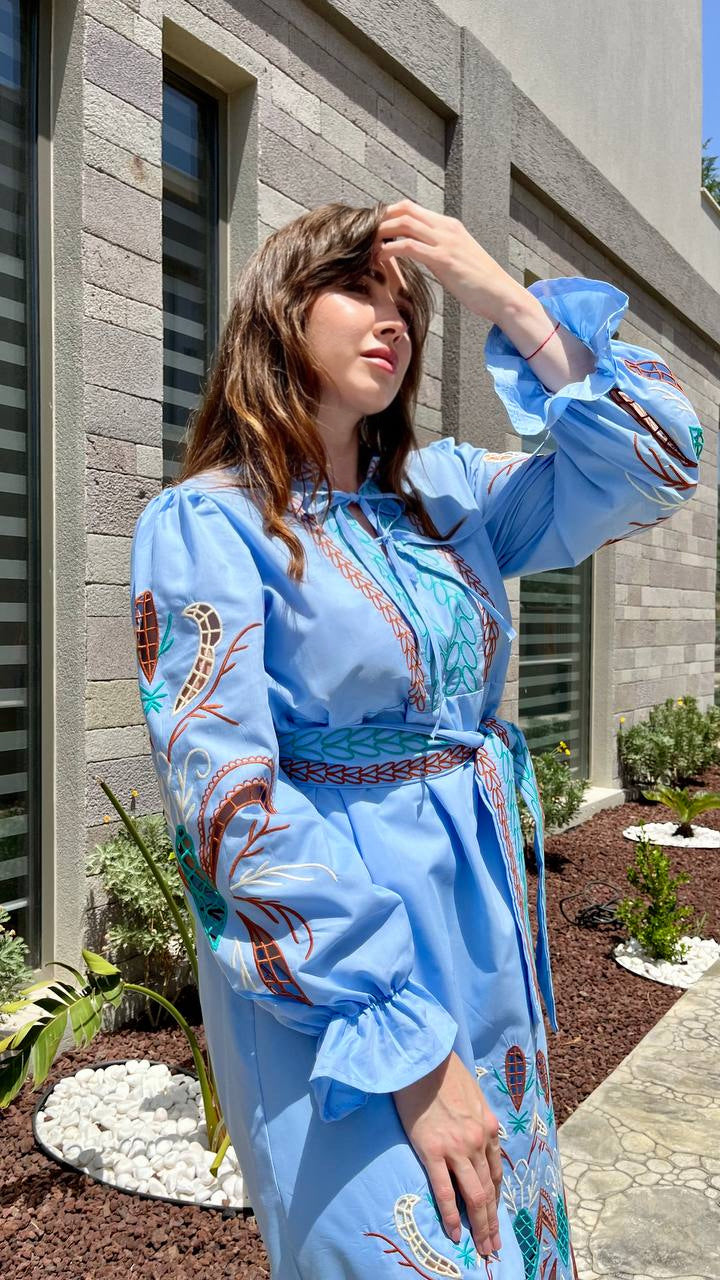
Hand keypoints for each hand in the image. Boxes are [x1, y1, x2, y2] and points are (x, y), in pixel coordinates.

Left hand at [373, 198, 520, 323]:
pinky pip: (409, 247)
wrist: (501, 295)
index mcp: (449, 226)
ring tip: (366, 247)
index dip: (388, 216)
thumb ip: (438, 251)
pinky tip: (379, 258)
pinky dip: (389, 250)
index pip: (411, 209)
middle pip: (404, 210)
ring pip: (404, 224)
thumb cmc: (480, 284)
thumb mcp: (457, 260)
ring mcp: (445, 242)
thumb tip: (420, 254)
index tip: (373, 231)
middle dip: (380, 220)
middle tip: (363, 236)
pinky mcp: (444, 259)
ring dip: (381, 233)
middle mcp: (446, 228)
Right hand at [392, 1050, 502, 1258]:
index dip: (495, 1198)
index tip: (494, 1217)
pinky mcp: (432, 1150)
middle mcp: (477, 1141)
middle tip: (493, 1246)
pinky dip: (452, 1215)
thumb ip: (477, 1117)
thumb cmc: (443, 1071)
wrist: (422, 1058)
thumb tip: (477, 1131)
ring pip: (473, 1195)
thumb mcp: (472, 1093)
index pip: (495, 1172)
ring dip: (479, 1225)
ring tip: (481, 1248)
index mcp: (487, 1127)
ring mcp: (456, 1148)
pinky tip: (455, 1232)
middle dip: (491, 1222)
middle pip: (488, 1190)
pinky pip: (444, 1190)